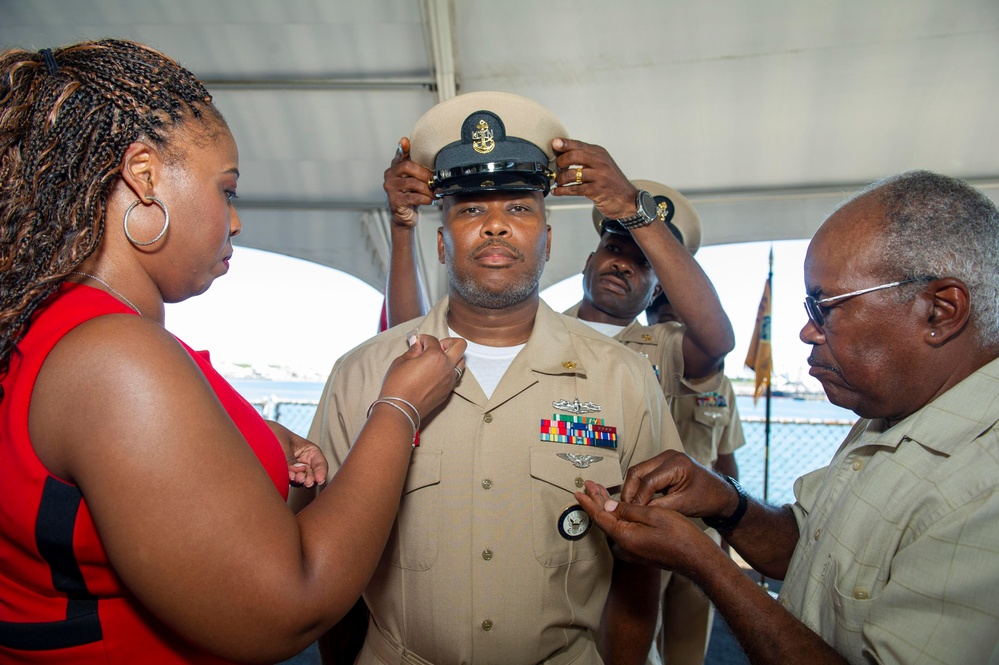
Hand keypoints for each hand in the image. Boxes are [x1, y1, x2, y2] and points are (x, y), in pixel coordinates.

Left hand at [265, 421, 328, 487]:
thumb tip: (298, 472)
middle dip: (310, 479)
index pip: (320, 463)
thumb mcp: (283, 444)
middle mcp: (304, 461)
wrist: (256, 433)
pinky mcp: (286, 475)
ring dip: (300, 481)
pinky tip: (288, 478)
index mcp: (309, 450)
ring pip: (302, 479)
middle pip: (313, 474)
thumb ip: (290, 459)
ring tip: (296, 479)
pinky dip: (290, 481)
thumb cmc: (273, 433)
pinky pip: (290, 481)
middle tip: (306, 482)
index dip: (321, 472)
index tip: (319, 479)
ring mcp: (295, 469)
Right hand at [378, 334, 466, 421]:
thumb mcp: (401, 362)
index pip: (433, 340)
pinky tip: (435, 373)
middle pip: (460, 345)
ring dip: (452, 357)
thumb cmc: (398, 385)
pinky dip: (448, 370)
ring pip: (461, 361)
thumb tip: (417, 343)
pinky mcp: (448, 390)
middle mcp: (447, 367)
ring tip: (437, 360)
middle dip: (448, 342)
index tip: (418, 343)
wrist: (401, 409)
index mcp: (435, 356)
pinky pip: (455, 375)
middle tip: (435, 347)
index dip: (423, 339)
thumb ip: (413, 350)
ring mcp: (450, 380)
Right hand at [384, 137, 433, 227]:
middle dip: (425, 174)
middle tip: (435, 181)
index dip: (402, 148)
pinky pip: (414, 197)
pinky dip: (426, 199)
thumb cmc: (412, 196)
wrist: (404, 216)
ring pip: (413, 183)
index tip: (405, 141)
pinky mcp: (395, 201)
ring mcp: (390, 188)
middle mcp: (390, 175)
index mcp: (395, 167)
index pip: (399, 155)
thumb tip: (439, 163)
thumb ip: (421, 170)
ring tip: (434, 193)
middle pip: (408, 167)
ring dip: (427, 189)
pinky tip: (430, 201)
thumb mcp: (416, 180)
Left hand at [550, 137, 637, 219]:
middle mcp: (600, 162)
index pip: (579, 145)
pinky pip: (574, 189)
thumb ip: (586, 158)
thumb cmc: (611, 182)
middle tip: (556, 168)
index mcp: (600, 153)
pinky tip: (557, 191)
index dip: (564, 144)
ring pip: (572, 173)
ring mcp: (599, 176)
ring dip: (560, 178)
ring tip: (558, 181)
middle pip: (574, 156)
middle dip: (560, 161)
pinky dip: (562, 191)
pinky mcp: (596, 190)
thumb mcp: (602, 165)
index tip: (554, 143)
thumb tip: (563, 152)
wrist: (628, 200)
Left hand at [575, 480, 718, 574]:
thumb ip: (629, 509)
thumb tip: (609, 506)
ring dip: (606, 507)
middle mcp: (625, 545)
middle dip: (596, 501)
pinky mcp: (641, 549)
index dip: (589, 502)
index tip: (579, 491)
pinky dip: (617, 515)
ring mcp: (633, 549)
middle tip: (588, 485)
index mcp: (625, 536)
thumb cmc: (680, 536)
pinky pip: (623, 529)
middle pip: (605, 519)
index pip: (600, 516)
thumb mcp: (653, 515)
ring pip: (614, 524)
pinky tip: (618, 508)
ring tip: (599, 492)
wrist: (697, 559)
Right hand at [620, 449, 738, 520]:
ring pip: (638, 471)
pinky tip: (639, 501)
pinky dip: (640, 487)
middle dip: (630, 491)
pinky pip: (645, 473)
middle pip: (638, 471)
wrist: (720, 494)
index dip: (638, 499)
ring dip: (633, 489)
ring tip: (631, 506)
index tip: (633, 513)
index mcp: (676, 464)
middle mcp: (668, 456)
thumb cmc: (707, 499)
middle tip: (626, 509)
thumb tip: (637, 512)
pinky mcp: (663, 464)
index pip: (648, 481)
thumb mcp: (683, 506)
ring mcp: (665, 458)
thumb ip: (659, 507)